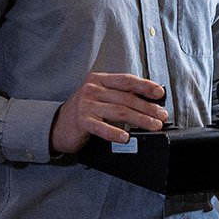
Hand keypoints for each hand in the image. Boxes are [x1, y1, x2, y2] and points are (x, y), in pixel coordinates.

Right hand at [50, 73, 166, 154]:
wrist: (56, 127)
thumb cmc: (83, 113)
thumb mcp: (100, 99)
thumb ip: (119, 96)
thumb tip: (147, 100)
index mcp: (99, 80)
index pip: (126, 80)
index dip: (145, 86)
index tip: (160, 93)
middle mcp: (92, 89)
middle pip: (126, 98)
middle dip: (148, 107)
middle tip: (162, 116)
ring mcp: (86, 104)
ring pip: (119, 111)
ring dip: (140, 119)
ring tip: (153, 126)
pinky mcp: (81, 121)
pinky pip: (102, 127)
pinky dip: (115, 132)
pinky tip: (126, 137)